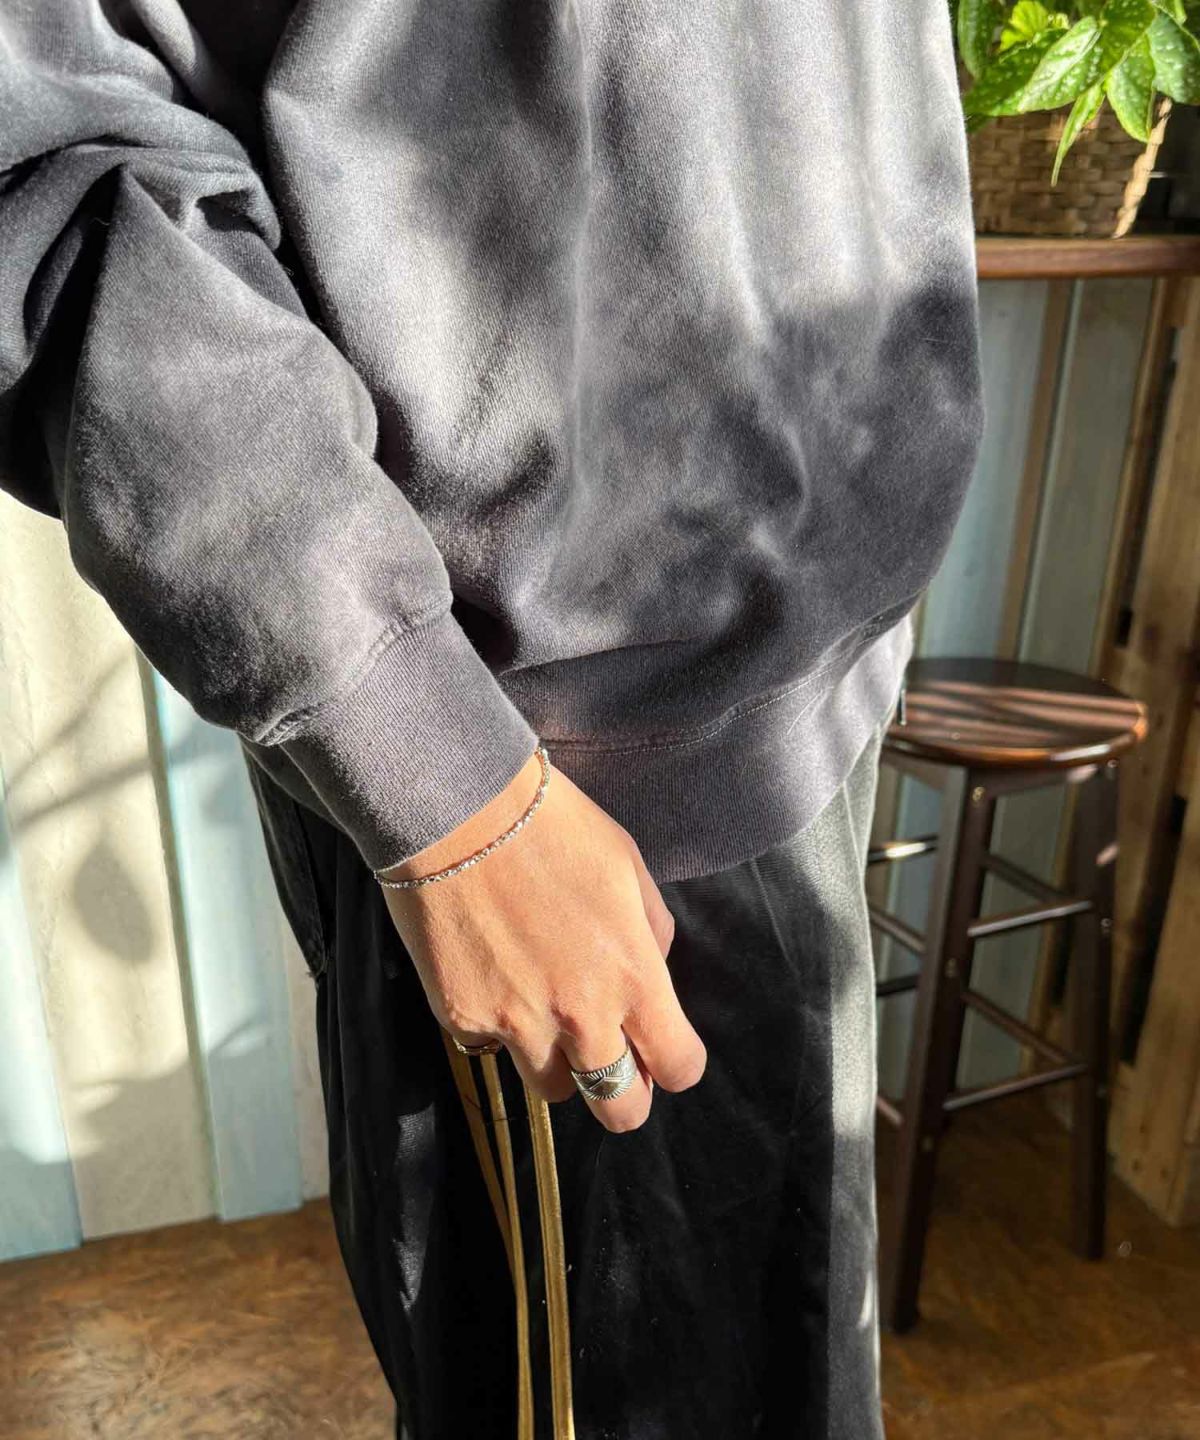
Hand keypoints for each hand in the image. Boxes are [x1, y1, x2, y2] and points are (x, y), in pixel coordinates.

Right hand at [377, 748, 706, 1131]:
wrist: (457, 809)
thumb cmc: (551, 825)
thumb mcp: (627, 865)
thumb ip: (651, 931)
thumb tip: (652, 971)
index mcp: (633, 976)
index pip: (677, 1065)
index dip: (674, 1063)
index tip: (661, 1049)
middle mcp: (581, 1015)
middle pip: (619, 1110)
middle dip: (624, 1095)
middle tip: (610, 1059)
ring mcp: (516, 1024)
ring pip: (552, 1091)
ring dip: (557, 1061)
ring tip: (542, 1005)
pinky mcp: (461, 1019)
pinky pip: (491, 1048)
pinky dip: (497, 1025)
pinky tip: (492, 973)